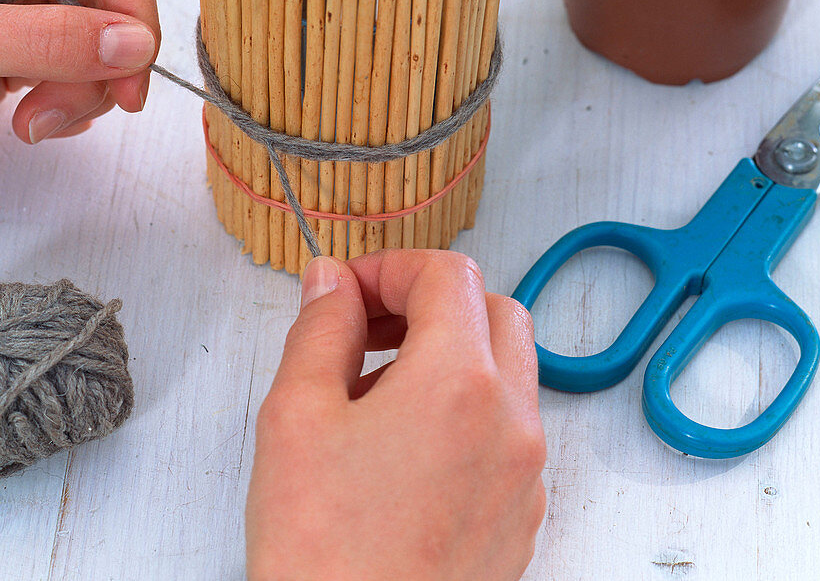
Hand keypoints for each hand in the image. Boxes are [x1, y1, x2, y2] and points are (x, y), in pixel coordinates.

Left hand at [0, 0, 159, 193]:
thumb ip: (50, 40)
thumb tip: (135, 44)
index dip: (134, 13)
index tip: (130, 78)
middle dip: (107, 62)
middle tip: (72, 107)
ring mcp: (26, 1)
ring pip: (109, 42)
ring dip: (86, 91)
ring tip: (35, 120)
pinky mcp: (26, 47)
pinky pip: (86, 70)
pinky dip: (74, 102)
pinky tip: (31, 120)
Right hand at [247, 250, 546, 580]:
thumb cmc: (323, 554)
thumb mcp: (295, 415)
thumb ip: (321, 328)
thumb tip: (333, 282)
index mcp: (458, 383)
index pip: (446, 275)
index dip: (389, 267)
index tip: (346, 291)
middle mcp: (510, 421)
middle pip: (493, 311)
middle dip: (430, 302)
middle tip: (368, 327)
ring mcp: (524, 472)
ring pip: (506, 371)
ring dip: (449, 354)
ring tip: (373, 394)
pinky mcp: (519, 514)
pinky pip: (507, 430)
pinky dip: (465, 410)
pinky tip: (402, 448)